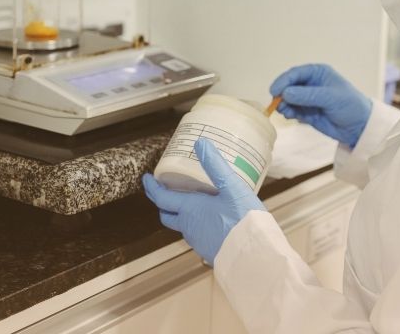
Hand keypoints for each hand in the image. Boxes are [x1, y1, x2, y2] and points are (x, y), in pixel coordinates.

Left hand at [143, 139, 265, 265]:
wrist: (253, 256)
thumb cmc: (242, 220)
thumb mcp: (232, 187)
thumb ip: (215, 165)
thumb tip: (200, 143)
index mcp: (189, 209)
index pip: (161, 198)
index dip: (152, 187)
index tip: (146, 178)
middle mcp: (188, 226)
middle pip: (166, 215)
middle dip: (162, 202)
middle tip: (164, 191)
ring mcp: (197, 241)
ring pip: (181, 226)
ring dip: (179, 214)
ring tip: (190, 202)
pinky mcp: (208, 251)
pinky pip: (195, 234)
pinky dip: (195, 224)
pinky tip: (210, 219)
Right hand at [269, 64, 372, 147]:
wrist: (359, 127)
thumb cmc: (350, 105)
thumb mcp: (331, 97)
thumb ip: (308, 95)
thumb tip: (286, 93)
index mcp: (318, 73)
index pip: (296, 73)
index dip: (284, 80)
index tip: (275, 91)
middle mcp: (311, 84)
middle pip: (289, 85)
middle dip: (282, 93)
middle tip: (277, 103)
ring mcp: (308, 98)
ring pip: (288, 98)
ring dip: (284, 104)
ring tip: (285, 111)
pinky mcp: (307, 112)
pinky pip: (292, 110)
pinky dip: (288, 112)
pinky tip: (290, 115)